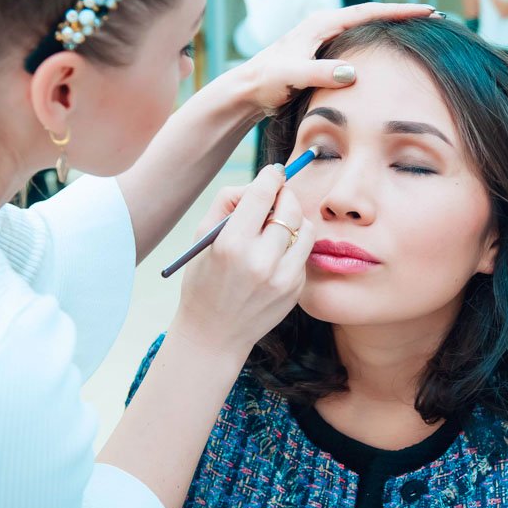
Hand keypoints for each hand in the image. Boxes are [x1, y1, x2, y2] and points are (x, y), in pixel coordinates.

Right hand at [174, 165, 315, 350]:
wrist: (213, 334)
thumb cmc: (204, 279)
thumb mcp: (203, 238)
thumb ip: (229, 202)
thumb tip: (262, 182)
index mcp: (231, 245)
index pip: (262, 194)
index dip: (271, 177)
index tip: (274, 173)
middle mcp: (260, 261)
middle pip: (290, 208)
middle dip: (285, 196)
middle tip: (277, 197)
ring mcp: (282, 279)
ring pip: (305, 228)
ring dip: (293, 221)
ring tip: (275, 228)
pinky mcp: (295, 290)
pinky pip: (303, 254)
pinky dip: (292, 248)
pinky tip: (274, 258)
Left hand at [224, 2, 438, 112]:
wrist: (247, 89)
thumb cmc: (267, 81)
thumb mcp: (292, 76)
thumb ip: (320, 73)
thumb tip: (352, 72)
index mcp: (322, 24)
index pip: (369, 12)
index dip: (400, 12)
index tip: (427, 10)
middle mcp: (324, 26)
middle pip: (372, 15)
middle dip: (402, 14)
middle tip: (433, 16)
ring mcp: (324, 39)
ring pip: (365, 29)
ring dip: (391, 28)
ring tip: (418, 31)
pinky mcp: (322, 53)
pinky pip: (357, 44)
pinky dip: (377, 44)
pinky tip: (388, 53)